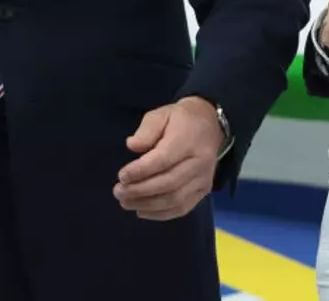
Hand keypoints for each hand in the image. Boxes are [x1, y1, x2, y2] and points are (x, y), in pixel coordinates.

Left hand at [114, 96, 221, 220]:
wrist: (210, 126)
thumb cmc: (179, 120)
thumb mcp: (160, 115)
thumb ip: (146, 130)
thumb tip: (132, 146)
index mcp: (187, 141)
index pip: (162, 160)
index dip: (140, 171)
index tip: (121, 176)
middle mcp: (198, 163)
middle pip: (168, 183)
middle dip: (140, 191)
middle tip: (118, 192)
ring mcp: (203, 179)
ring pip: (175, 199)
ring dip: (148, 205)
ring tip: (126, 203)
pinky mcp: (204, 190)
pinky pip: (184, 207)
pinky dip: (162, 214)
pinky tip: (142, 211)